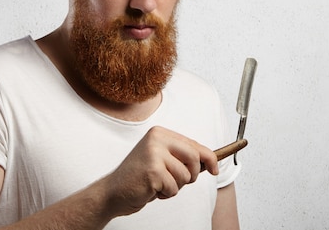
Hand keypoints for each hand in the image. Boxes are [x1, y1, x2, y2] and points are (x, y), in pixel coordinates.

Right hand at [102, 126, 218, 216]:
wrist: (113, 191)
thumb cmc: (140, 177)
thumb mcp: (162, 160)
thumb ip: (181, 156)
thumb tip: (209, 161)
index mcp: (159, 133)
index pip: (193, 144)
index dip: (208, 158)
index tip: (215, 169)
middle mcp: (156, 139)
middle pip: (194, 158)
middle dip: (191, 175)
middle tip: (176, 182)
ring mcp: (154, 154)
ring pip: (185, 176)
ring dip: (175, 187)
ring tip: (158, 184)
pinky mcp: (152, 171)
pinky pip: (173, 188)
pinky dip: (166, 194)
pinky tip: (152, 190)